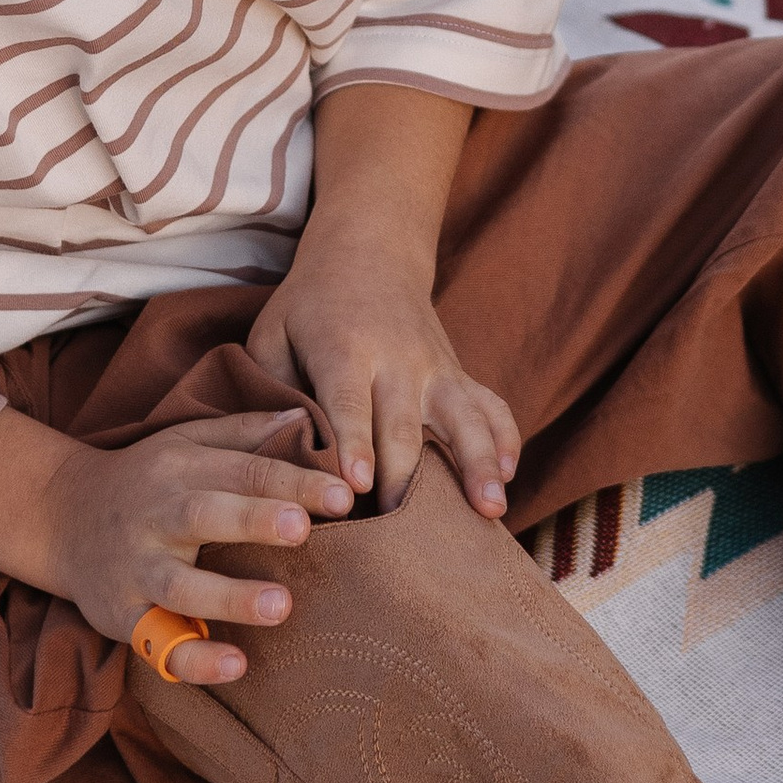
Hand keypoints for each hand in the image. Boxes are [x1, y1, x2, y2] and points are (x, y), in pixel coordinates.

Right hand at [43, 406, 355, 682]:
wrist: (59, 517)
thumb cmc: (145, 479)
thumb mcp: (184, 441)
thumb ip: (245, 431)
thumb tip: (308, 415)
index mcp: (181, 468)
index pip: (244, 469)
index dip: (294, 481)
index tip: (346, 494)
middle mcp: (157, 516)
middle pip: (204, 514)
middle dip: (253, 520)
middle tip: (303, 529)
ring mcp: (137, 569)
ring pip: (180, 585)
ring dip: (229, 596)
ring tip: (281, 606)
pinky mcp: (122, 617)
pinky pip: (158, 644)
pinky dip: (194, 659)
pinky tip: (236, 664)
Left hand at [247, 252, 520, 515]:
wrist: (369, 251)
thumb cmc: (309, 306)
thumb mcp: (272, 333)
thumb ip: (272, 389)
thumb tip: (279, 453)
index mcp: (344, 349)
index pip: (350, 402)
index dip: (354, 444)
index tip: (359, 486)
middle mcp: (397, 359)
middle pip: (404, 426)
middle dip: (405, 479)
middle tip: (400, 531)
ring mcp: (435, 368)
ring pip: (464, 418)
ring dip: (478, 463)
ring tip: (491, 510)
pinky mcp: (459, 374)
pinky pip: (492, 405)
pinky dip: (506, 438)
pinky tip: (510, 476)